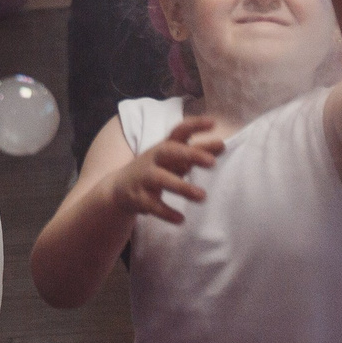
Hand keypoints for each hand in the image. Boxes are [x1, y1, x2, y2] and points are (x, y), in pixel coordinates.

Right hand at [101, 117, 225, 224]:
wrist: (119, 188)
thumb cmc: (155, 169)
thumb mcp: (172, 158)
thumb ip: (195, 153)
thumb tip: (222, 145)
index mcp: (164, 147)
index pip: (179, 131)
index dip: (195, 125)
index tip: (213, 123)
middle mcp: (153, 158)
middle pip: (170, 152)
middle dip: (191, 155)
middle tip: (212, 162)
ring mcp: (144, 177)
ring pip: (161, 179)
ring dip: (182, 187)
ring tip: (202, 196)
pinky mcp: (139, 197)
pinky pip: (153, 205)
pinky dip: (166, 212)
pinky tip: (181, 219)